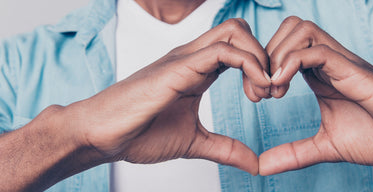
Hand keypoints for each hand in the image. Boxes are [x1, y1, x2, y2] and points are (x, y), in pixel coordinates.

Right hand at [59, 18, 270, 174]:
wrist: (102, 135)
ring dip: (261, 58)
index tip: (267, 96)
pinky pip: (222, 50)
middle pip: (240, 29)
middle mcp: (193, 57)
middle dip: (266, 55)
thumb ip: (226, 149)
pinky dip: (249, 65)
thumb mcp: (194, 143)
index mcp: (197, 70)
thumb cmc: (139, 134)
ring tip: (262, 92)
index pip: (238, 48)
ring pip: (235, 31)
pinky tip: (254, 91)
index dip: (261, 66)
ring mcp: (185, 58)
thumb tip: (254, 164)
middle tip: (270, 90)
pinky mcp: (179, 67)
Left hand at [259, 16, 372, 174]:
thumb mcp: (325, 146)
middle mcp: (329, 63)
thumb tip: (261, 166)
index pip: (283, 49)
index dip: (263, 67)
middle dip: (265, 56)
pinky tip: (283, 87)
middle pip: (288, 29)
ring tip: (275, 90)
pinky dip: (292, 63)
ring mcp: (342, 63)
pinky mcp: (353, 70)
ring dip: (277, 56)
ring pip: (300, 30)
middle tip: (262, 91)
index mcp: (321, 75)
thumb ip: (293, 153)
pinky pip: (317, 51)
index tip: (258, 97)